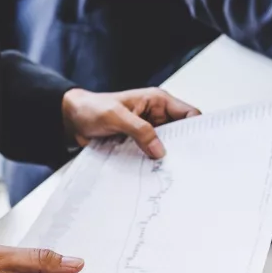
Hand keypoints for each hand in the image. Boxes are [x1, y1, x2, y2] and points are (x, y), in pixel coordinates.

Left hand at [61, 87, 200, 157]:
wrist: (71, 120)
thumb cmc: (91, 109)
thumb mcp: (116, 116)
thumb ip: (140, 130)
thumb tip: (159, 150)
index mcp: (157, 101)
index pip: (188, 114)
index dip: (197, 128)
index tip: (200, 146)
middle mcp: (156, 115)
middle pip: (181, 132)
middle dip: (183, 147)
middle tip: (184, 163)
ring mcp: (148, 131)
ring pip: (167, 146)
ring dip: (166, 156)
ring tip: (169, 170)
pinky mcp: (139, 143)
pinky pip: (152, 154)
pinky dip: (153, 162)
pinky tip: (154, 171)